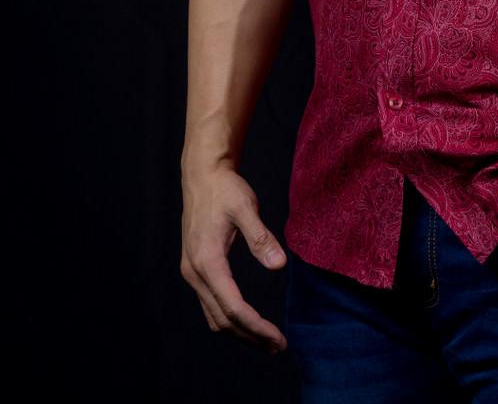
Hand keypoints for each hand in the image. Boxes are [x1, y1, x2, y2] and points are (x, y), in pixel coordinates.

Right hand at [180, 162, 287, 354]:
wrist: (202, 177)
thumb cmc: (225, 190)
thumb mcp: (245, 208)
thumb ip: (261, 238)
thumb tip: (280, 265)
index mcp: (207, 261)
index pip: (233, 307)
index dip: (256, 326)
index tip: (278, 338)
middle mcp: (195, 273)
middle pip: (223, 319)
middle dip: (250, 336)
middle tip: (278, 346)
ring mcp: (193, 273)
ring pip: (214, 316)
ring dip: (240, 331)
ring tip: (266, 340)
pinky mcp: (196, 269)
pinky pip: (211, 304)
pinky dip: (230, 318)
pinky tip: (247, 320)